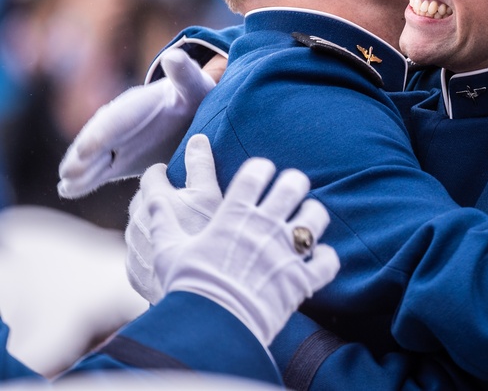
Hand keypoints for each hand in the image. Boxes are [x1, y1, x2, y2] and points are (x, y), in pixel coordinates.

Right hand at [58, 49, 216, 198]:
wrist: (191, 112)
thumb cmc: (193, 95)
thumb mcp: (194, 85)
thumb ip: (184, 74)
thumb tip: (173, 57)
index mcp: (136, 104)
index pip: (116, 119)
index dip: (102, 134)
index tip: (87, 149)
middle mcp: (120, 123)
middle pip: (98, 140)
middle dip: (84, 156)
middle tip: (69, 172)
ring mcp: (117, 143)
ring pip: (94, 158)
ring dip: (80, 171)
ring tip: (66, 184)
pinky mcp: (119, 160)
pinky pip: (99, 171)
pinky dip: (84, 181)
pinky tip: (67, 191)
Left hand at [125, 134, 222, 303]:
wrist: (203, 293)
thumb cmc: (210, 238)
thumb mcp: (213, 195)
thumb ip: (201, 165)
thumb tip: (195, 139)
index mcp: (152, 200)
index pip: (151, 176)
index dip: (163, 172)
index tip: (174, 173)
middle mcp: (135, 224)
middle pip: (141, 202)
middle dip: (155, 197)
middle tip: (177, 200)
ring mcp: (133, 252)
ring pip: (137, 229)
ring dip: (151, 224)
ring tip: (175, 228)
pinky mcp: (135, 275)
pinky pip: (138, 255)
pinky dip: (150, 249)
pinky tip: (170, 253)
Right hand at [146, 155, 339, 345]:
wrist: (209, 327)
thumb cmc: (187, 288)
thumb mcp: (169, 251)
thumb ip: (163, 221)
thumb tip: (152, 198)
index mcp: (234, 215)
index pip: (255, 173)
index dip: (262, 168)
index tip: (263, 171)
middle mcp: (265, 227)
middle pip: (292, 185)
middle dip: (295, 182)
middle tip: (292, 186)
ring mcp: (286, 251)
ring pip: (315, 217)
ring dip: (314, 215)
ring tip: (309, 217)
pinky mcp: (301, 279)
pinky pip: (327, 261)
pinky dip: (326, 259)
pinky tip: (320, 258)